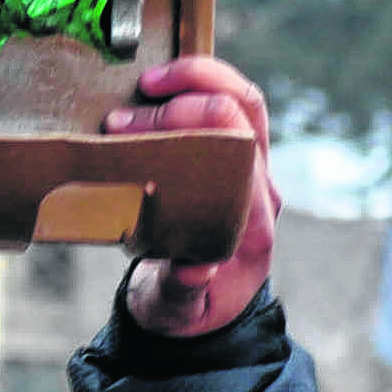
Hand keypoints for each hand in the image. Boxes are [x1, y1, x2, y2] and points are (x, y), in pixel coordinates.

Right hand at [110, 53, 276, 336]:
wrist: (203, 315)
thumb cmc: (186, 312)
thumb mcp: (175, 312)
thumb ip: (180, 293)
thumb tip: (193, 271)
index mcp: (252, 227)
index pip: (238, 153)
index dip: (186, 127)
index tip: (129, 131)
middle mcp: (262, 192)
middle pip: (247, 113)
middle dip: (190, 91)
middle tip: (132, 102)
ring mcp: (256, 172)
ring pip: (246, 100)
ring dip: (201, 76)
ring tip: (149, 81)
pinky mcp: (241, 160)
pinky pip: (233, 107)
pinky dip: (199, 87)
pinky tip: (159, 89)